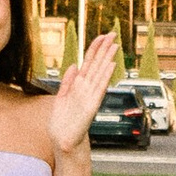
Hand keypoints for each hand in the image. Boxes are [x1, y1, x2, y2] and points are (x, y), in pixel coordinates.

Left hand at [47, 32, 120, 157]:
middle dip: (104, 49)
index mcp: (78, 86)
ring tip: (114, 46)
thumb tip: (73, 65)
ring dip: (107, 59)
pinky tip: (110, 66)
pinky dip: (105, 76)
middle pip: (96, 64)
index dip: (95, 49)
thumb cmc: (62, 122)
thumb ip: (67, 81)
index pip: (89, 63)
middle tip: (113, 35)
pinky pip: (99, 87)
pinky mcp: (91, 105)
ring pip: (99, 73)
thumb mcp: (61, 96)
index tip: (102, 36)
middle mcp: (86, 89)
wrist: (63, 140)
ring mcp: (89, 96)